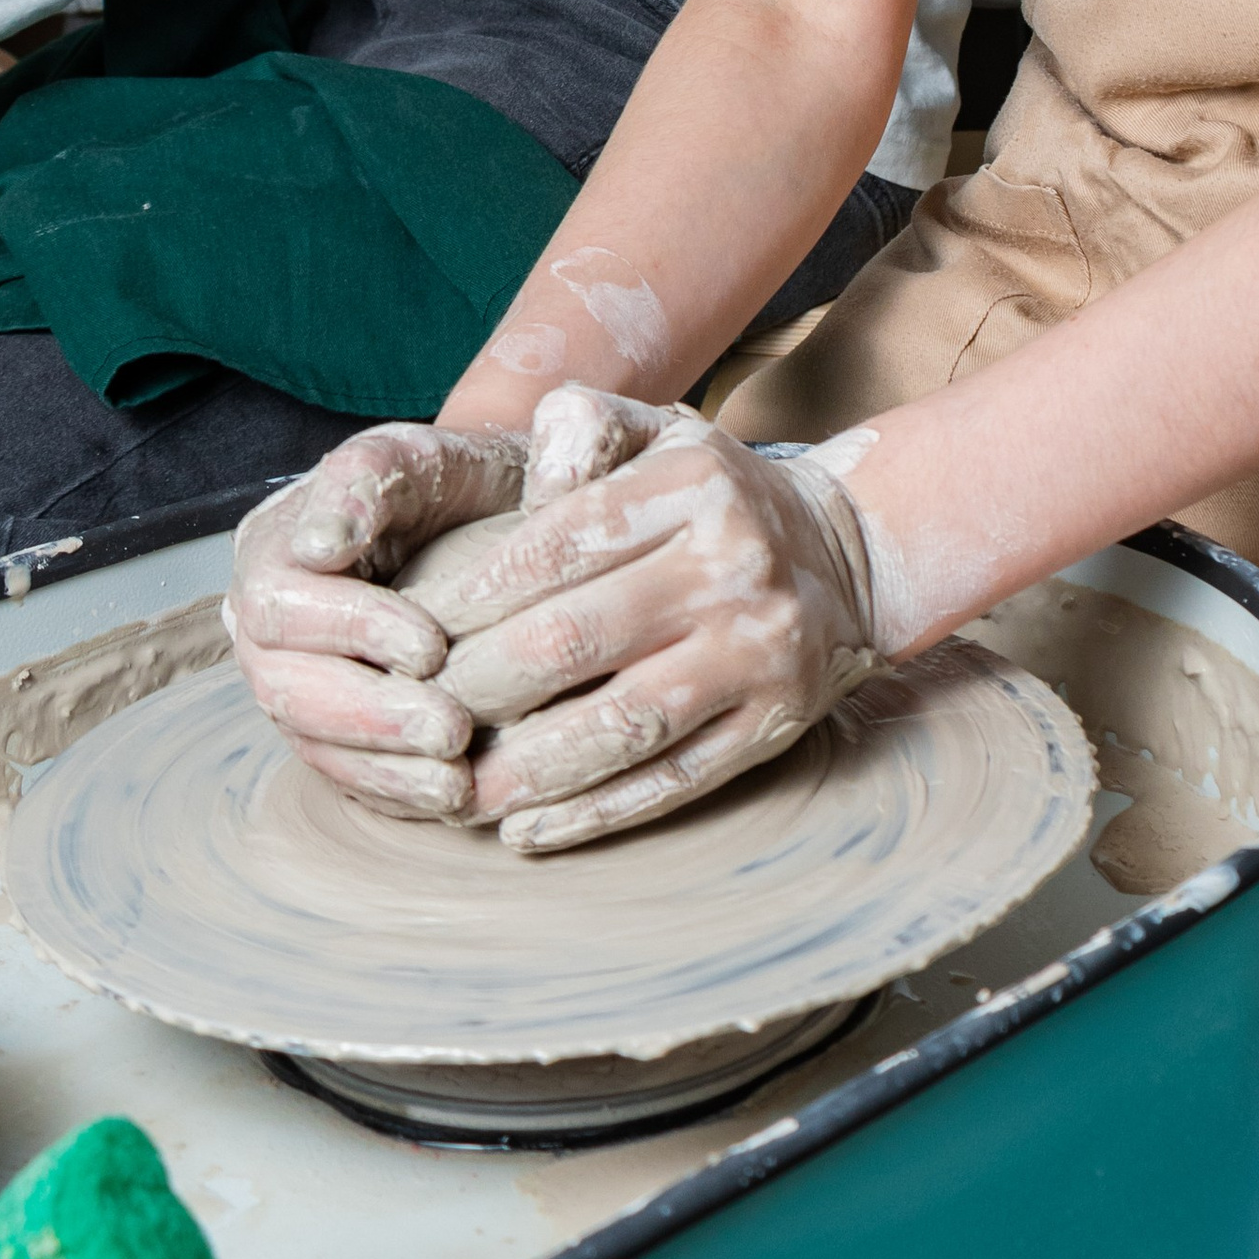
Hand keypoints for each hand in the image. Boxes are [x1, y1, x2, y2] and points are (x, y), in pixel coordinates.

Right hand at [225, 420, 526, 818]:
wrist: (500, 509)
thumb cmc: (466, 477)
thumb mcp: (430, 450)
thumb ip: (379, 472)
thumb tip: (323, 544)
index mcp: (281, 539)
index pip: (284, 598)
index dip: (353, 628)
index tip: (430, 647)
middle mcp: (270, 611)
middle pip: (284, 683)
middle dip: (369, 713)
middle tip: (451, 729)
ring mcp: (292, 672)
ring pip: (308, 737)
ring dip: (382, 765)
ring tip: (457, 781)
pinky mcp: (328, 721)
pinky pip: (340, 769)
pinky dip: (392, 789)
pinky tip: (449, 798)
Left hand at [412, 383, 890, 852]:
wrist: (851, 555)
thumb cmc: (718, 496)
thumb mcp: (661, 431)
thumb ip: (580, 429)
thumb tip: (522, 491)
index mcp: (691, 485)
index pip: (554, 547)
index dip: (467, 599)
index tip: (408, 639)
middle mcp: (731, 567)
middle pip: (572, 642)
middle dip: (475, 691)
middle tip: (411, 719)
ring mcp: (759, 653)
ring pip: (619, 727)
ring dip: (524, 772)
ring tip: (455, 794)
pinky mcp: (774, 724)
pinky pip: (671, 781)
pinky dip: (593, 813)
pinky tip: (526, 830)